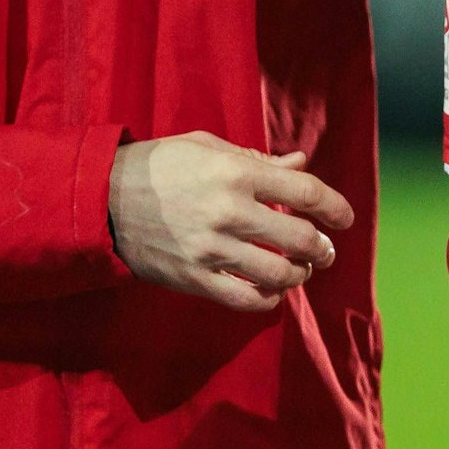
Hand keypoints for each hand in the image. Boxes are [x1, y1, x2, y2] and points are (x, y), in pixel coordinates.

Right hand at [108, 131, 354, 312]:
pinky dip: (268, 299)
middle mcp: (229, 213)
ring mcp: (212, 250)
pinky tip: (271, 290)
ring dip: (299, 275)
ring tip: (299, 270)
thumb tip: (299, 164)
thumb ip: (258, 160)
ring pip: (278, 275)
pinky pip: (245, 300)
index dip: (334, 207)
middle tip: (325, 250)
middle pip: (299, 239)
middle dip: (322, 248)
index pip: (305, 192)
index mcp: (236, 173)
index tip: (345, 218)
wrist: (103, 199)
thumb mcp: (208, 148)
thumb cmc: (160, 165)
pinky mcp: (194, 279)